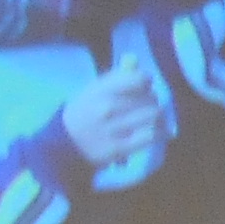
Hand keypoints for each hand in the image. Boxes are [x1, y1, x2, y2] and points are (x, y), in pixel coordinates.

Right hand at [59, 58, 162, 172]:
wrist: (64, 143)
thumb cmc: (83, 113)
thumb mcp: (93, 90)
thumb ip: (118, 79)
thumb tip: (145, 75)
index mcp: (101, 89)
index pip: (138, 79)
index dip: (146, 81)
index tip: (145, 86)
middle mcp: (108, 107)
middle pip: (148, 98)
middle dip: (153, 101)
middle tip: (149, 105)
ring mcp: (113, 129)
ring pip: (152, 116)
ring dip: (159, 116)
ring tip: (155, 119)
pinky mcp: (119, 148)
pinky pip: (150, 136)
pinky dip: (160, 133)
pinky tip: (159, 132)